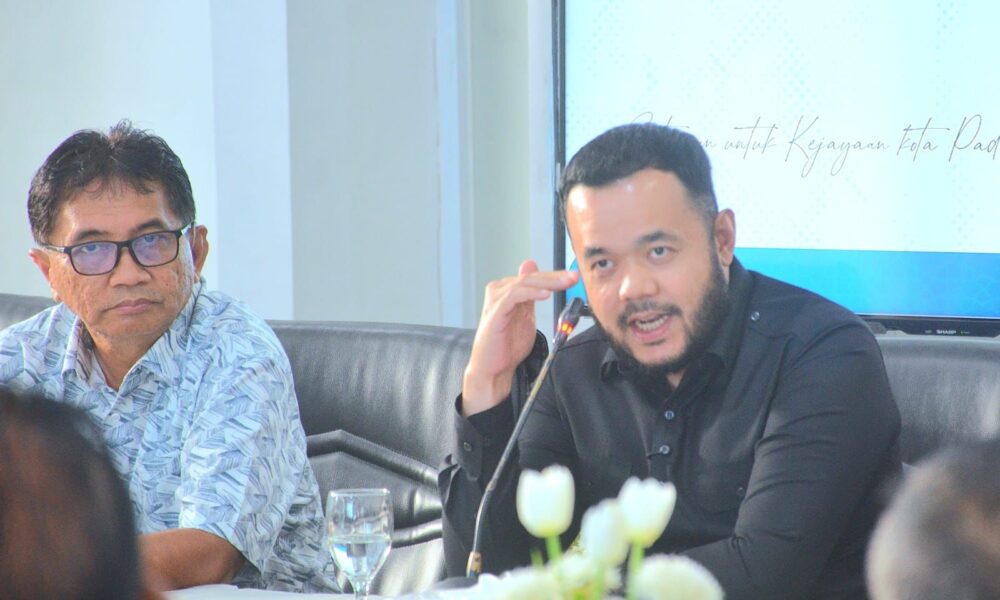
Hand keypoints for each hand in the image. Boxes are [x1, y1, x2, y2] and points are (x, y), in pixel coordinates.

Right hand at [462, 259, 578, 415]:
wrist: (493, 368)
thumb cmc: (507, 345)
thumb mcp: (525, 315)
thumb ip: (532, 296)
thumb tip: (535, 274)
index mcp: (507, 290)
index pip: (533, 277)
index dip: (555, 275)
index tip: (573, 276)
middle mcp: (499, 291)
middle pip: (530, 277)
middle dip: (555, 276)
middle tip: (573, 277)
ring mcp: (496, 300)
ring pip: (524, 283)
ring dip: (547, 282)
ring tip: (564, 283)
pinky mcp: (495, 311)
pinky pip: (514, 296)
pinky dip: (531, 293)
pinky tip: (545, 294)